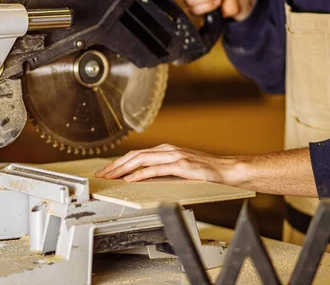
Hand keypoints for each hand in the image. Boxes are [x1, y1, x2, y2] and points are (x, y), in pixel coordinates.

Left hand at [94, 144, 238, 183]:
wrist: (227, 171)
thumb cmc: (205, 172)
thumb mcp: (179, 168)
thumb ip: (163, 170)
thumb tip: (143, 178)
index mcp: (165, 150)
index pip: (136, 154)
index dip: (119, 162)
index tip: (107, 171)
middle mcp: (167, 150)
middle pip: (134, 155)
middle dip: (116, 165)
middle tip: (102, 174)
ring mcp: (174, 156)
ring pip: (142, 160)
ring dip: (124, 169)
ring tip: (111, 176)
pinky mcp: (181, 165)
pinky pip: (156, 169)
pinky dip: (141, 174)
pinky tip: (131, 179)